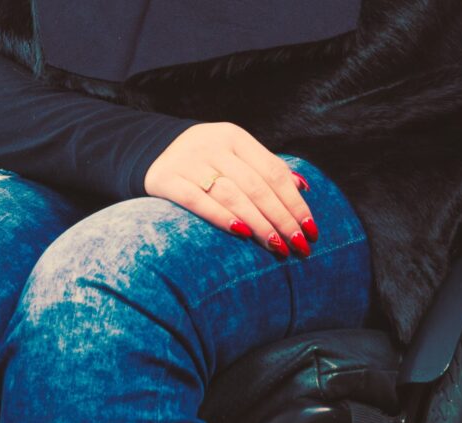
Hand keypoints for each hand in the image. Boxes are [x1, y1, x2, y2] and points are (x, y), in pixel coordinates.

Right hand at [143, 122, 317, 257]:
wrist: (150, 152)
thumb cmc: (205, 162)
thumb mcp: (234, 156)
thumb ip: (266, 169)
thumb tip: (304, 187)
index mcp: (234, 137)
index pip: (273, 172)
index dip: (295, 202)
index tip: (311, 229)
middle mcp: (211, 145)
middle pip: (256, 186)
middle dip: (282, 218)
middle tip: (298, 245)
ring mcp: (187, 161)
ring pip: (232, 195)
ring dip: (259, 223)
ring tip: (277, 246)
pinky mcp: (165, 179)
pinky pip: (198, 201)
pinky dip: (222, 217)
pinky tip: (242, 234)